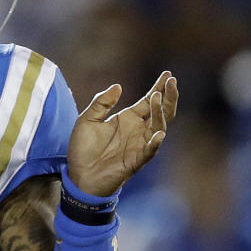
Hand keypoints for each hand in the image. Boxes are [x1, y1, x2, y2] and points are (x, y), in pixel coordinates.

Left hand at [66, 71, 178, 195]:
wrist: (79, 175)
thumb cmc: (83, 148)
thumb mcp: (87, 120)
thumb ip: (101, 103)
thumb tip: (117, 86)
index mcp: (128, 118)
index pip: (148, 101)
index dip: (159, 88)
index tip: (168, 74)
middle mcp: (138, 130)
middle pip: (161, 111)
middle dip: (168, 96)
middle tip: (172, 81)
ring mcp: (139, 145)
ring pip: (159, 127)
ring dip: (159, 112)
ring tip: (157, 97)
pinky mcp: (136, 160)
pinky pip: (150, 151)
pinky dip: (155, 142)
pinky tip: (159, 133)